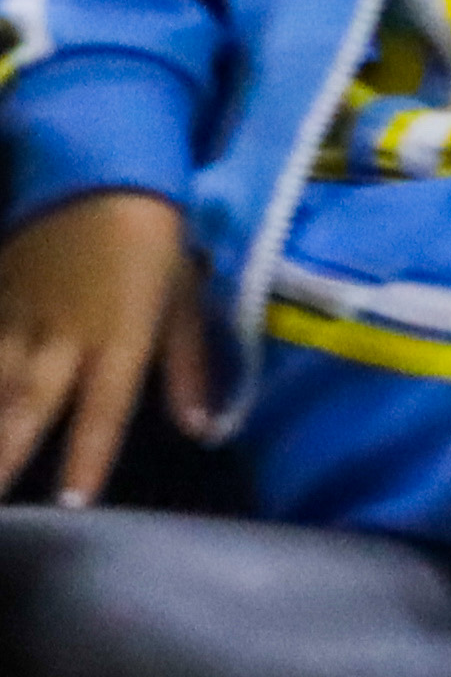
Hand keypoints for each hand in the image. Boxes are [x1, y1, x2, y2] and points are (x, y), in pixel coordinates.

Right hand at [0, 189, 189, 503]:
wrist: (97, 173)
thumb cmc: (155, 239)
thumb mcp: (185, 298)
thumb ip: (189, 367)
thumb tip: (204, 429)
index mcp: (120, 338)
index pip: (104, 409)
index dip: (86, 456)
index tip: (69, 504)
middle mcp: (64, 336)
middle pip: (30, 405)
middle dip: (6, 457)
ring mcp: (20, 317)